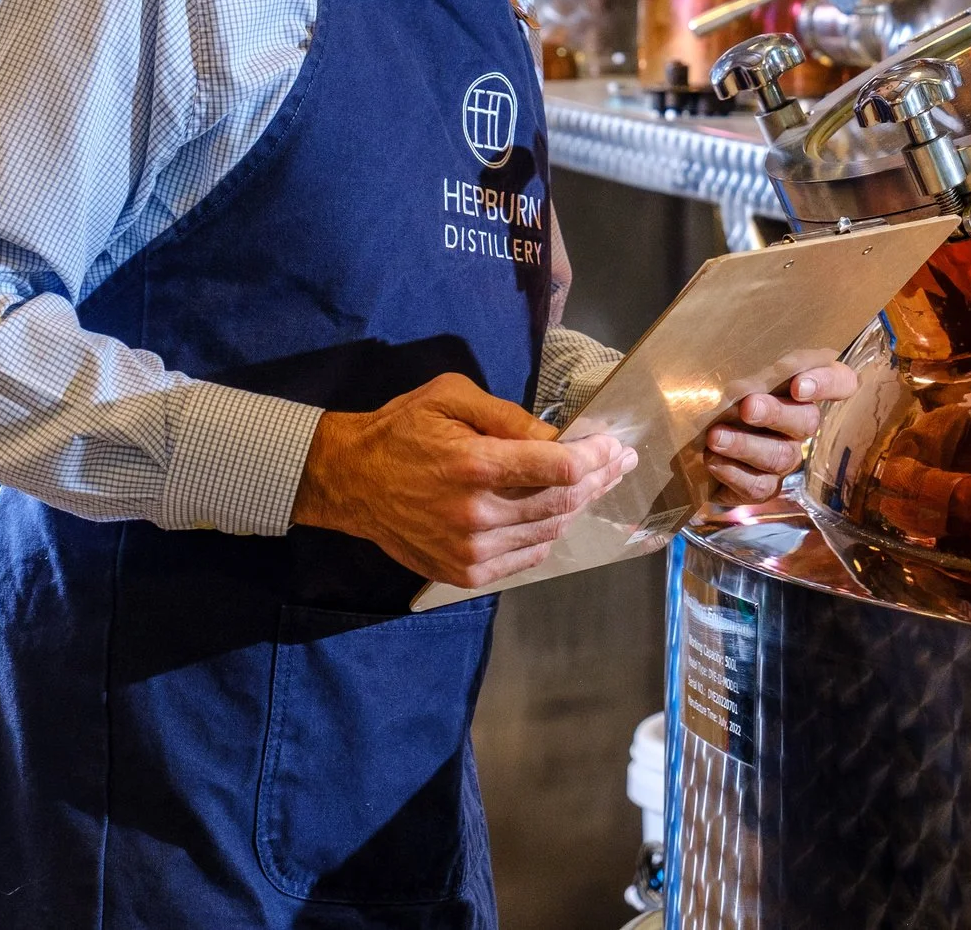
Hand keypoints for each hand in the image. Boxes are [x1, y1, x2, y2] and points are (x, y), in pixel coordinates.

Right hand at [290, 372, 636, 588]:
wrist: (349, 481)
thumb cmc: (401, 429)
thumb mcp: (451, 397)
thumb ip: (508, 417)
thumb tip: (557, 437)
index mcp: (475, 465)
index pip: (561, 468)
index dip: (597, 456)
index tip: (615, 444)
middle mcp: (477, 514)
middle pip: (563, 501)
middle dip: (600, 478)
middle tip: (620, 462)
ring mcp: (471, 550)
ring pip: (550, 530)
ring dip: (578, 506)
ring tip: (594, 484)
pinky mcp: (464, 573)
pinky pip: (527, 557)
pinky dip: (548, 534)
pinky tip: (557, 513)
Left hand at [702, 361, 856, 504]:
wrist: (696, 433)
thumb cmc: (720, 389)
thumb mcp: (733, 366)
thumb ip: (745, 362)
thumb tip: (730, 363)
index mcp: (803, 385)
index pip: (840, 381)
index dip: (828, 384)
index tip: (799, 385)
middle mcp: (801, 422)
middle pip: (806, 421)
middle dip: (775, 414)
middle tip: (747, 407)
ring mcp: (785, 457)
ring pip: (780, 456)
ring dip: (746, 445)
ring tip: (716, 436)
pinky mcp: (763, 486)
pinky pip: (759, 486)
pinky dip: (734, 473)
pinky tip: (713, 460)